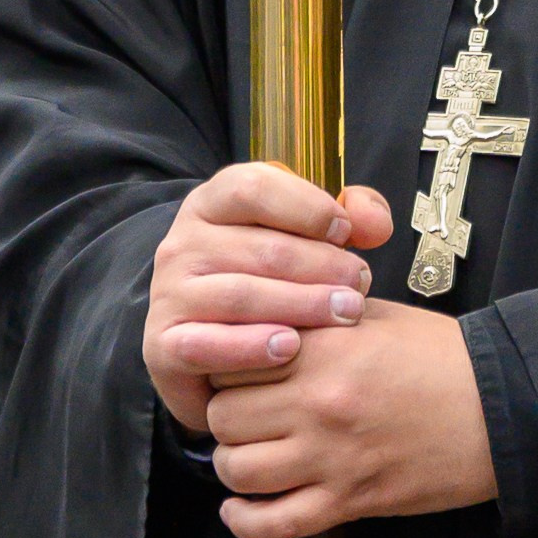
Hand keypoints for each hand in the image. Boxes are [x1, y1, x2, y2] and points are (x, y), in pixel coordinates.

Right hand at [142, 163, 392, 437]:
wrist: (212, 351)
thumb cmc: (271, 282)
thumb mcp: (306, 237)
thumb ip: (350, 217)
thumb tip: (374, 223)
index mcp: (212, 203)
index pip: (253, 187)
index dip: (306, 206)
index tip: (346, 231)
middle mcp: (182, 244)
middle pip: (260, 247)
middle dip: (321, 266)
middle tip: (361, 284)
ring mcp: (169, 295)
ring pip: (240, 295)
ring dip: (301, 305)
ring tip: (345, 314)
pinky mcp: (163, 346)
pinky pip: (206, 346)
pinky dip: (251, 348)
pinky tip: (291, 348)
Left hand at [207, 302, 497, 537]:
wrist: (501, 408)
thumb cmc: (444, 357)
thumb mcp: (376, 316)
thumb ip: (317, 317)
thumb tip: (269, 321)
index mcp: (324, 348)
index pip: (231, 359)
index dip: (227, 364)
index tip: (237, 370)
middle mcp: (318, 403)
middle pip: (222, 417)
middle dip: (226, 415)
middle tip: (243, 413)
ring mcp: (331, 457)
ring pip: (237, 470)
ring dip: (235, 465)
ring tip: (249, 455)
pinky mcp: (349, 501)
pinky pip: (273, 524)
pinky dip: (246, 521)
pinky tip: (242, 508)